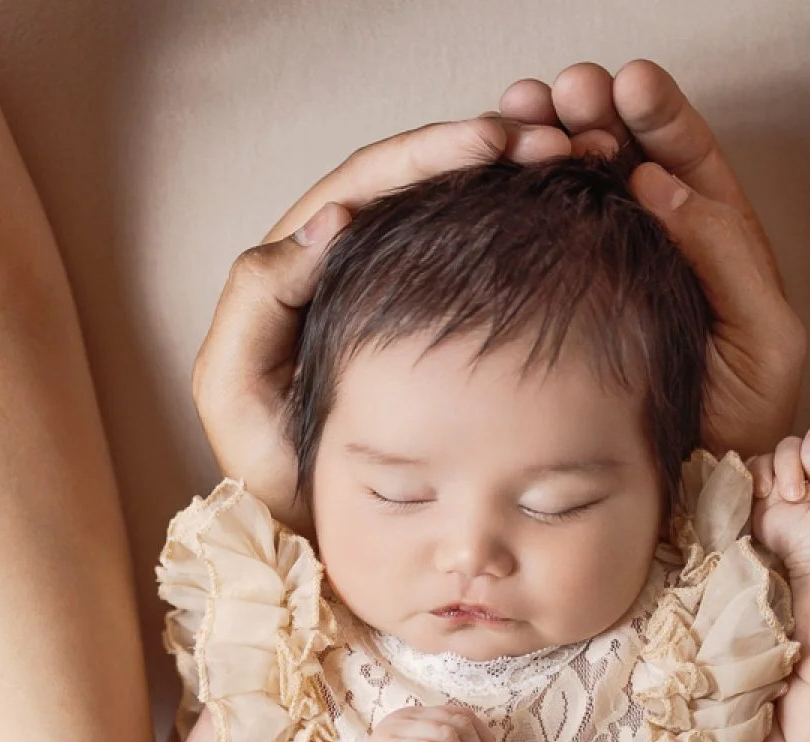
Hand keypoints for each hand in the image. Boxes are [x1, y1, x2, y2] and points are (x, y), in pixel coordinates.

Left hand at [194, 118, 570, 527]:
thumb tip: (333, 220)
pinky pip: (481, 270)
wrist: (314, 533)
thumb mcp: (236, 387)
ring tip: (573, 163)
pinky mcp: (441, 337)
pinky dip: (522, 238)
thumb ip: (258, 301)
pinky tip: (565, 225)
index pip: (369, 182)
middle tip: (552, 140)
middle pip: (423, 185)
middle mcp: (357, 267)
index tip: (492, 142)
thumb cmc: (267, 470)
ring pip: (458, 217)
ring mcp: (404, 299)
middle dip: (487, 151)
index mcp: (304, 266)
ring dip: (513, 183)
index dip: (429, 152)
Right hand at [498, 60, 806, 456]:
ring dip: (549, 140)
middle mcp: (658, 244)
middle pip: (624, 157)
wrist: (691, 491)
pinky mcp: (565, 303)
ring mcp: (607, 270)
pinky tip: (497, 169)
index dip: (658, 116)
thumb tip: (662, 183)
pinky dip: (520, 199)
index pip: (687, 158)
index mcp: (715, 242)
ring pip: (578, 188)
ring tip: (519, 112)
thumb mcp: (760, 338)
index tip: (629, 84)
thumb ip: (726, 260)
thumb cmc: (738, 423)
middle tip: (565, 91)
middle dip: (594, 114)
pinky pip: (545, 238)